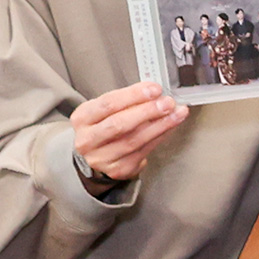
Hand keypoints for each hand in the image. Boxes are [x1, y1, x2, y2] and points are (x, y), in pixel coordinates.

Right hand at [69, 81, 186, 182]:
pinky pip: (144, 150)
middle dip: (147, 112)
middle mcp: (87, 140)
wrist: (95, 155)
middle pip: (119, 124)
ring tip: (177, 113)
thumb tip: (155, 92)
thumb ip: (127, 100)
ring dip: (160, 125)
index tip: (154, 89)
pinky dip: (160, 136)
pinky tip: (170, 126)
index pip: (108, 104)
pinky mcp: (118, 169)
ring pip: (134, 140)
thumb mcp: (105, 110)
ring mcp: (102, 157)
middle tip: (167, 103)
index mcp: (82, 119)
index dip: (133, 95)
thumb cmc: (103, 126)